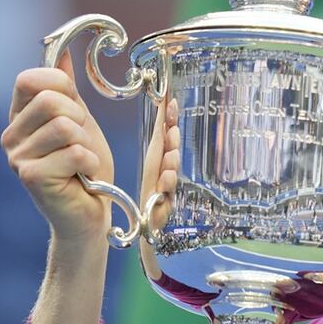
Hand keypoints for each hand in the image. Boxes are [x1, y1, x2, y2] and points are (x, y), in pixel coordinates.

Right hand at [1, 50, 113, 242]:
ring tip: (81, 162)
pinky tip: (82, 176)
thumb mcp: (81, 121)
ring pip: (64, 126)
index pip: (31, 79)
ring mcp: (17, 157)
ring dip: (85, 144)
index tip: (75, 108)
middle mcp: (10, 135)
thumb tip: (61, 53)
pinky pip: (73, 152)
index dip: (61, 87)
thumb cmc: (85, 168)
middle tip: (80, 144)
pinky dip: (89, 163)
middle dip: (79, 120)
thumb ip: (68, 90)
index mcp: (20, 117)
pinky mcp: (31, 177)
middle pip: (50, 100)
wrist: (89, 213)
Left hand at [138, 95, 180, 231]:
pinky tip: (167, 176)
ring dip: (172, 162)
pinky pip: (166, 192)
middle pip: (171, 150)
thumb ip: (162, 139)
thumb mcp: (155, 165)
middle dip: (173, 139)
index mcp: (159, 157)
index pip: (164, 133)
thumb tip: (167, 113)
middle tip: (172, 126)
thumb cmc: (152, 193)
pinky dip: (167, 184)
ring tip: (171, 154)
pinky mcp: (166, 204)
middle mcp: (166, 169)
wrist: (149, 224)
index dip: (168, 116)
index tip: (170, 99)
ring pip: (170, 171)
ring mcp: (167, 187)